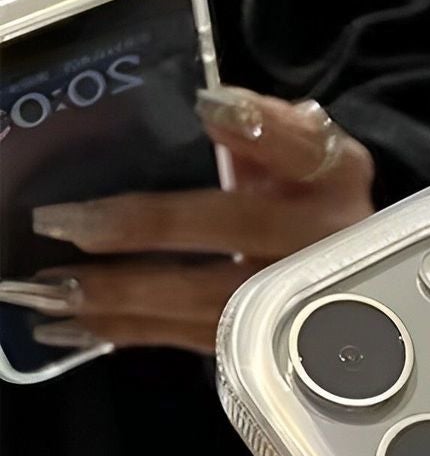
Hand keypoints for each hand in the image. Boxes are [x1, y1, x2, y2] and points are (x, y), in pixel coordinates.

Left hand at [19, 87, 374, 355]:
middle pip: (236, 233)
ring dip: (128, 297)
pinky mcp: (268, 345)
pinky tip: (82, 324)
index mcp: (333, 180)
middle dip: (149, 228)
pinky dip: (135, 332)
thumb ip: (267, 127)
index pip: (304, 148)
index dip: (260, 129)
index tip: (209, 110)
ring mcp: (298, 301)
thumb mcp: (303, 150)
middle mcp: (324, 241)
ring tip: (56, 289)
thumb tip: (216, 109)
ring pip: (209, 301)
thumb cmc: (309, 197)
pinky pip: (196, 339)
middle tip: (68, 224)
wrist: (347, 269)